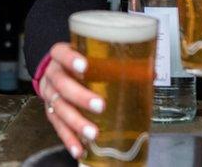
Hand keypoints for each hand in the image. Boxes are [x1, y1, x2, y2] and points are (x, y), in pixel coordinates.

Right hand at [39, 43, 105, 159]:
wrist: (56, 73)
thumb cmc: (79, 64)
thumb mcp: (90, 57)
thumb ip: (115, 63)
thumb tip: (151, 73)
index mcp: (60, 57)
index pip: (60, 53)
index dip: (70, 59)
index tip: (84, 66)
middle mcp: (53, 75)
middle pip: (62, 85)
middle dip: (80, 96)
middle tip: (99, 106)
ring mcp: (49, 94)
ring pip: (59, 108)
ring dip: (76, 122)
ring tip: (93, 133)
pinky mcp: (50, 112)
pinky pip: (58, 127)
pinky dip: (69, 138)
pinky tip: (79, 148)